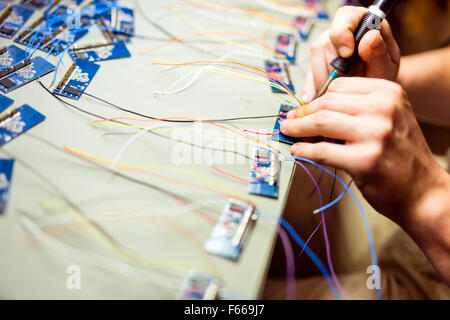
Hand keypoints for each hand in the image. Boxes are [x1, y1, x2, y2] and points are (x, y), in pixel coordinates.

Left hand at [281, 77, 443, 223]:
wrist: (424, 192)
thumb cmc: (402, 156)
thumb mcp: (389, 119)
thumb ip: (358, 109)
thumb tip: (313, 110)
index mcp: (389, 93)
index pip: (339, 86)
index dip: (315, 98)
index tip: (303, 107)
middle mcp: (384, 109)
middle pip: (327, 102)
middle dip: (302, 113)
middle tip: (290, 120)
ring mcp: (376, 134)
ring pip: (321, 122)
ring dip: (298, 128)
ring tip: (288, 132)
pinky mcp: (365, 160)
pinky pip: (322, 151)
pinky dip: (305, 150)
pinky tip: (298, 151)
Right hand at [301, 6, 400, 101]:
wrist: (374, 92)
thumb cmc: (383, 75)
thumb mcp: (387, 66)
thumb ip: (379, 53)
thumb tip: (370, 37)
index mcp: (364, 23)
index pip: (346, 16)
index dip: (343, 33)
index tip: (348, 53)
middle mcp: (342, 31)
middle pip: (327, 41)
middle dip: (334, 65)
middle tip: (347, 81)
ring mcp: (327, 46)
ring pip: (316, 56)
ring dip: (323, 77)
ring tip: (336, 92)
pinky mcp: (317, 62)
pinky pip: (309, 71)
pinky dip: (311, 86)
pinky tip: (313, 97)